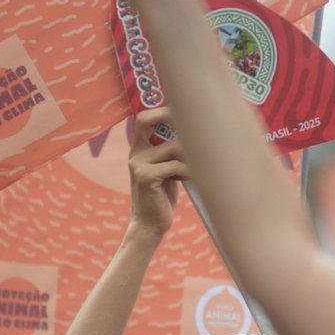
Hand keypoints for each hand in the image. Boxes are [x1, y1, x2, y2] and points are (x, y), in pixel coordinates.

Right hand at [127, 107, 185, 238]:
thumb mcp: (166, 170)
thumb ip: (171, 152)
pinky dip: (189, 171)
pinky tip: (193, 179)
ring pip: (172, 147)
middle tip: (193, 123)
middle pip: (146, 121)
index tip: (183, 109)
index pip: (143, 119)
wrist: (149, 225)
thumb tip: (196, 131)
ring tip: (198, 167)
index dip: (161, 110)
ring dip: (190, 156)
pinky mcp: (146, 177)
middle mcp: (135, 154)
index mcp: (139, 149)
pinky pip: (175, 165)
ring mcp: (138, 165)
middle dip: (170, 116)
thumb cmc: (162, 196)